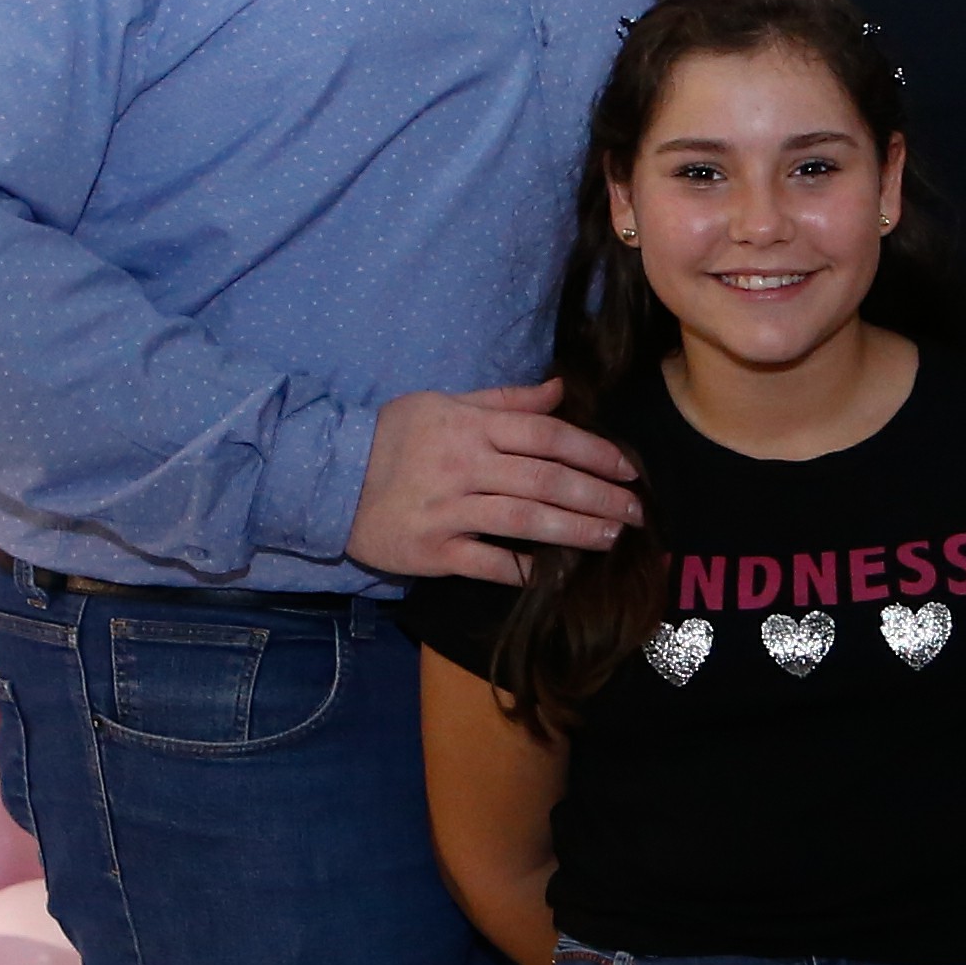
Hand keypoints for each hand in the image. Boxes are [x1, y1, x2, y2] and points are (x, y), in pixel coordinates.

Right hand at [344, 380, 640, 585]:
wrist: (329, 479)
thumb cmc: (394, 438)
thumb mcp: (445, 405)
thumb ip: (505, 400)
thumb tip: (558, 389)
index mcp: (471, 427)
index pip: (547, 436)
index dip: (594, 453)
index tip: (628, 471)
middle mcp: (464, 466)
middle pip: (546, 481)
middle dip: (599, 498)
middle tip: (636, 513)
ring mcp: (448, 511)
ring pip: (525, 521)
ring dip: (575, 532)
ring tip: (611, 539)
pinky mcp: (432, 551)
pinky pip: (488, 563)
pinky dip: (524, 570)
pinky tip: (556, 575)